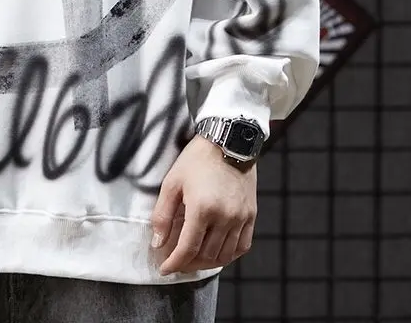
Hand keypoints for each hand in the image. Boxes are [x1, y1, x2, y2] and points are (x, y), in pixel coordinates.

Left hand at [150, 134, 256, 275]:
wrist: (228, 141)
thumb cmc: (196, 159)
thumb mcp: (172, 182)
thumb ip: (162, 214)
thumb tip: (158, 243)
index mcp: (202, 208)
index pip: (188, 248)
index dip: (174, 263)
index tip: (164, 269)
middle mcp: (225, 217)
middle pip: (206, 255)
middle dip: (188, 263)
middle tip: (175, 261)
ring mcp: (241, 218)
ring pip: (225, 255)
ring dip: (207, 262)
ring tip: (193, 259)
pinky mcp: (251, 215)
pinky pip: (242, 246)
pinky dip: (228, 255)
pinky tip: (216, 253)